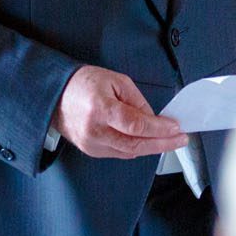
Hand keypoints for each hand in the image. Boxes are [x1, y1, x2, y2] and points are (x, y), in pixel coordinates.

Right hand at [52, 65, 186, 158]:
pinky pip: (120, 153)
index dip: (159, 129)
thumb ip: (137, 101)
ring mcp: (91, 144)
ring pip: (130, 153)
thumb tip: (154, 120)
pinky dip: (137, 148)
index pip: (136, 125)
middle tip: (180, 140)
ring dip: (152, 147)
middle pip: (135, 145)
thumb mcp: (116, 81)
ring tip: (169, 140)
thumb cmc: (84, 83)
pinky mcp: (91, 151)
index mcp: (100, 109)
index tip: (175, 128)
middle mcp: (95, 130)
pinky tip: (148, 142)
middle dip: (162, 144)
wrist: (55, 95)